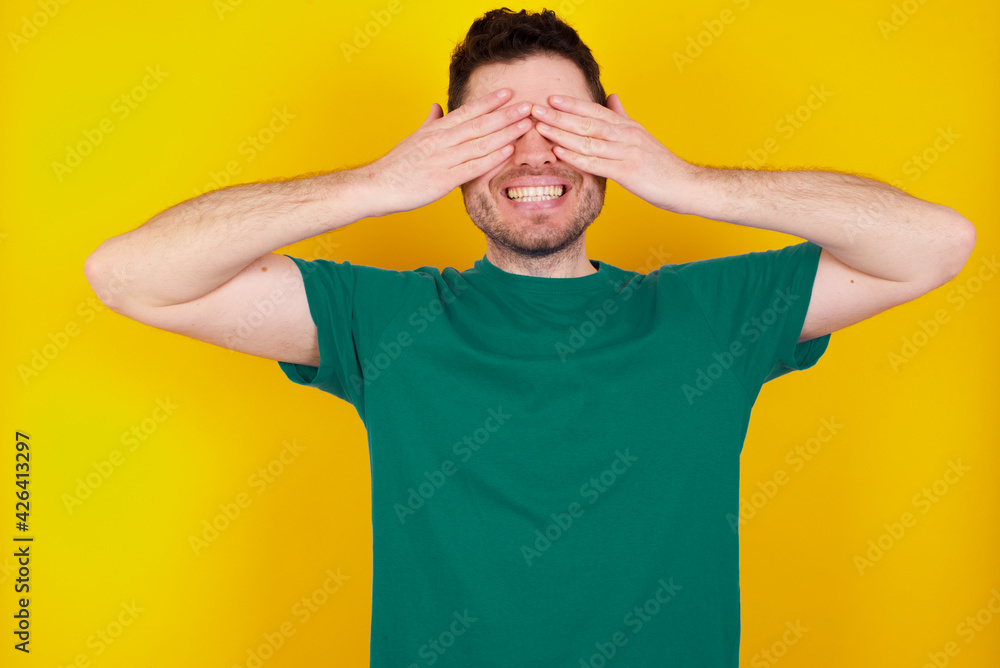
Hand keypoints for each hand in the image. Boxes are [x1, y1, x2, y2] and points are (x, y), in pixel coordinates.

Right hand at [362, 88, 532, 216]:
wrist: (376, 186)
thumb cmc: (396, 166)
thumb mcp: (413, 138)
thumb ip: (430, 123)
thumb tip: (437, 106)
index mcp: (435, 130)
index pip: (466, 112)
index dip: (489, 102)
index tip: (509, 92)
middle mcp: (440, 141)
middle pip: (478, 124)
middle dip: (505, 114)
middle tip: (528, 105)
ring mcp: (441, 160)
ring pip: (479, 143)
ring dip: (504, 133)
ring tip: (525, 124)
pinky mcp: (442, 180)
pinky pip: (472, 167)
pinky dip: (492, 158)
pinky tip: (508, 151)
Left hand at [530, 93, 698, 213]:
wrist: (687, 185)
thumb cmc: (662, 165)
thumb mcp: (642, 136)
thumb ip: (623, 117)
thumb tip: (612, 97)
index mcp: (628, 126)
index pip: (595, 110)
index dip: (572, 104)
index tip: (550, 98)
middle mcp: (626, 135)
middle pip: (587, 122)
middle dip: (559, 115)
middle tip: (534, 109)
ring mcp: (627, 152)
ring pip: (589, 140)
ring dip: (562, 133)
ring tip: (540, 127)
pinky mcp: (628, 171)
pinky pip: (597, 162)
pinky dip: (576, 156)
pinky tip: (560, 151)